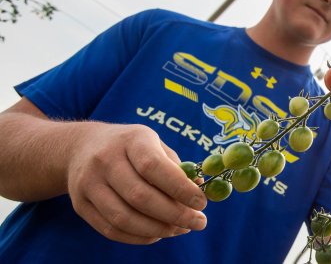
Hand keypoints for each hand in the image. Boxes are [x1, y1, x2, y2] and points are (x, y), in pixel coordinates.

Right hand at [66, 123, 206, 243]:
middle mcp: (105, 160)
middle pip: (140, 197)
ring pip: (124, 218)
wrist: (80, 147)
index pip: (154, 167)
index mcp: (130, 140)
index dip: (180, 188)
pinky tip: (158, 233)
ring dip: (158, 229)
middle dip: (175, 215)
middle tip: (198, 222)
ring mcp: (88, 184)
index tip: (201, 202)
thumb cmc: (131, 147)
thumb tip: (199, 191)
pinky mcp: (80, 205)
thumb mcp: (154, 144)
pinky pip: (111, 230)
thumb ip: (177, 167)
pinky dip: (139, 237)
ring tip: (181, 229)